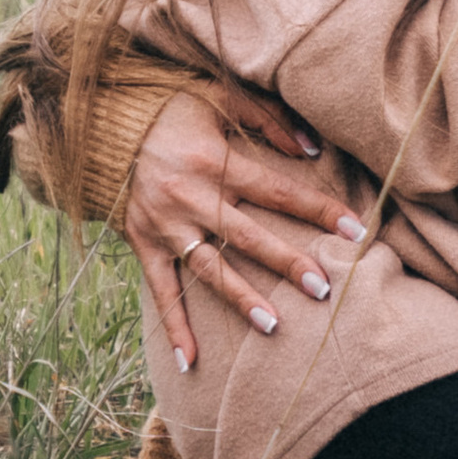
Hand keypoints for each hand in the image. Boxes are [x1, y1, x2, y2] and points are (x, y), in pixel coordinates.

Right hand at [126, 88, 367, 372]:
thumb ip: (267, 119)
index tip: (355, 229)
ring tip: (273, 327)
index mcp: (213, 160)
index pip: (277, 190)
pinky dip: (174, 326)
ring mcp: (165, 225)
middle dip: (286, 263)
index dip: (318, 209)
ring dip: (240, 298)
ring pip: (209, 268)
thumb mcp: (218, 96)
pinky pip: (160, 289)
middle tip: (322, 288)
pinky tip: (190, 362)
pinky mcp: (142, 242)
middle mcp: (190, 197)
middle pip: (247, 236)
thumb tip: (313, 148)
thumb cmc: (169, 107)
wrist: (102, 123)